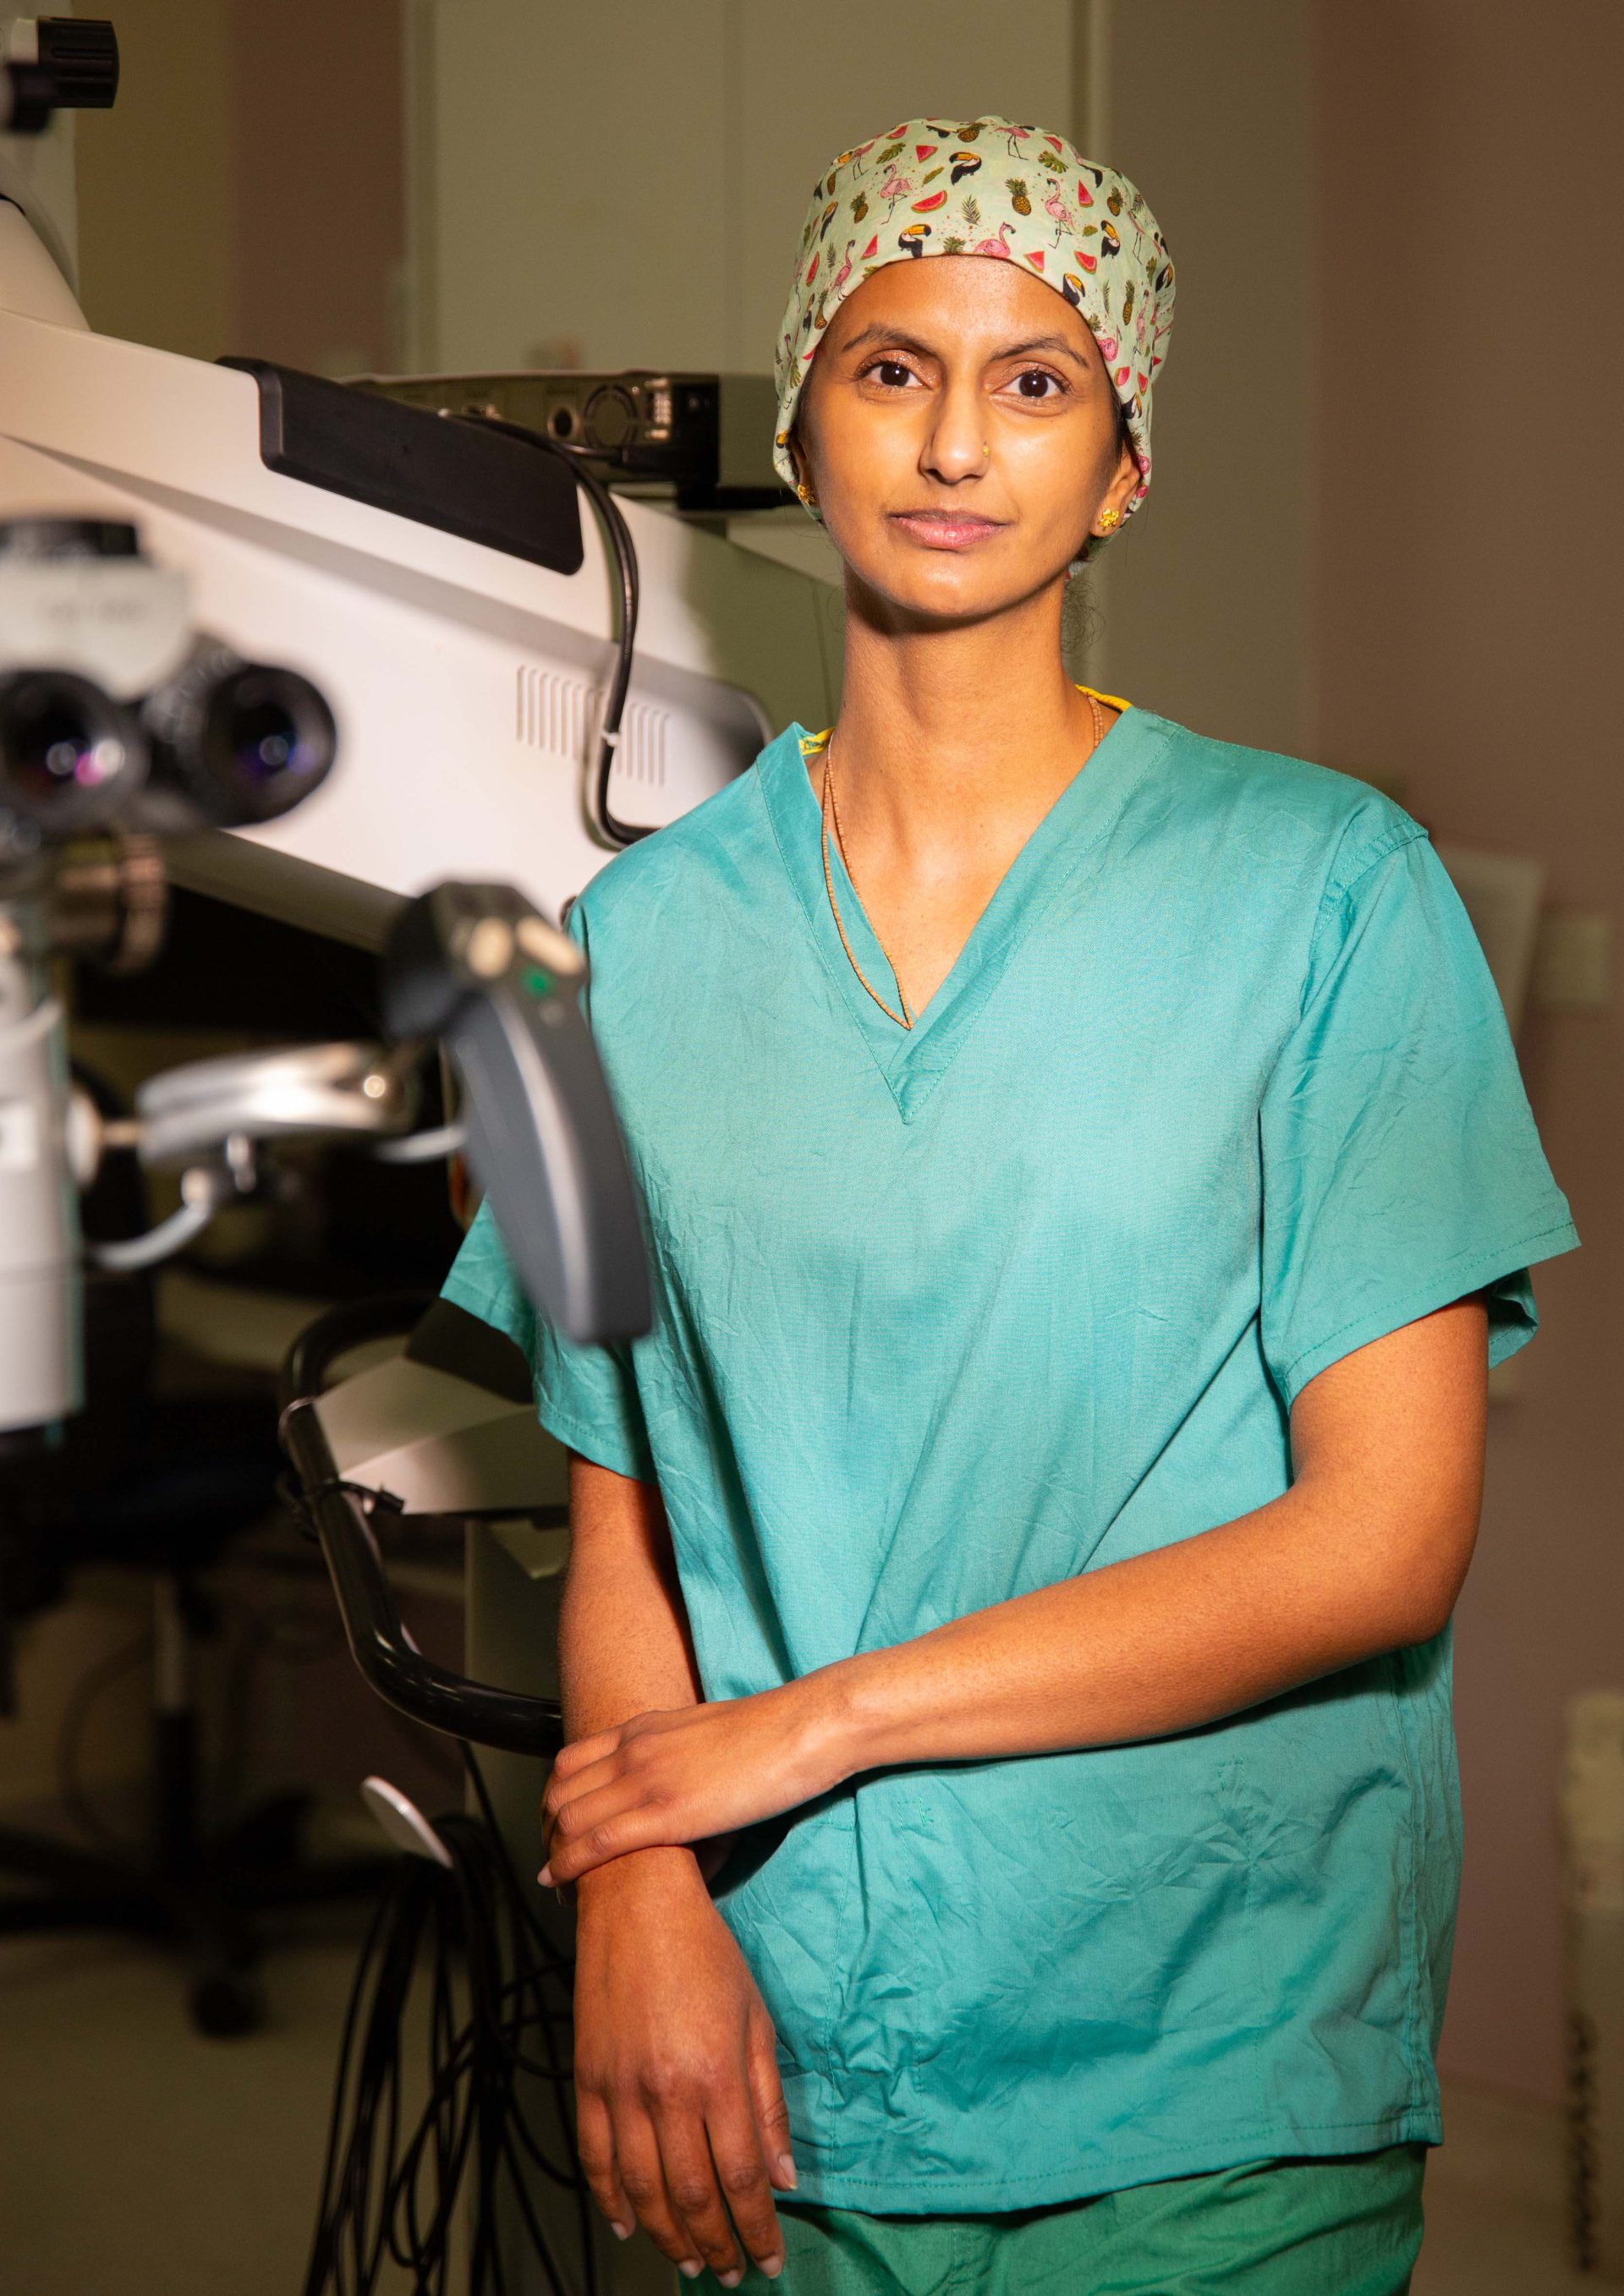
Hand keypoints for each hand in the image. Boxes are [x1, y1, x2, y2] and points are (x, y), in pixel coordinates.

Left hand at [540, 1680, 846, 1888]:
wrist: (800, 1729)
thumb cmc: (768, 1735)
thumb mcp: (704, 1734)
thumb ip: (675, 1756)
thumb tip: (674, 1789)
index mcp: (643, 1728)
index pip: (569, 1761)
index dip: (552, 1799)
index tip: (554, 1829)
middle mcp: (633, 1749)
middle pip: (559, 1791)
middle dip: (545, 1831)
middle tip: (551, 1861)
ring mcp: (646, 1779)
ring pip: (569, 1818)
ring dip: (553, 1854)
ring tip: (555, 1883)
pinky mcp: (666, 1813)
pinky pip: (597, 1843)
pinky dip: (570, 1866)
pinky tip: (561, 1884)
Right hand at [573, 1846, 794, 2282]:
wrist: (636, 1902)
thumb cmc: (706, 1955)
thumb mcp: (756, 2021)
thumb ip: (768, 2105)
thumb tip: (783, 2177)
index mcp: (717, 2076)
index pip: (740, 2179)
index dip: (756, 2231)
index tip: (768, 2261)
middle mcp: (666, 2092)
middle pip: (691, 2197)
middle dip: (716, 2245)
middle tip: (731, 2272)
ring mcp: (620, 2089)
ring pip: (641, 2191)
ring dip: (668, 2237)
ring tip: (692, 2261)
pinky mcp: (587, 2080)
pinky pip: (595, 2159)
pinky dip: (610, 2201)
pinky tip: (630, 2226)